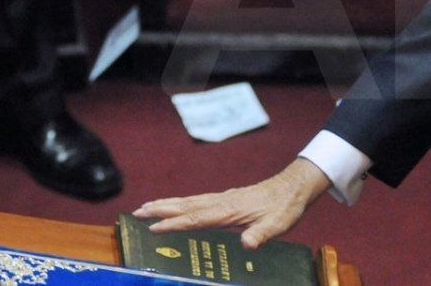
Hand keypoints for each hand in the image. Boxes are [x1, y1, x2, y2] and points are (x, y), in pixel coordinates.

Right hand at [133, 159, 330, 248]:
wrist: (294, 186)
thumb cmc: (286, 206)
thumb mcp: (278, 224)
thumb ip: (261, 234)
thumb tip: (247, 243)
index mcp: (230, 210)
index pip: (197, 218)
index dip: (175, 224)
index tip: (153, 227)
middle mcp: (223, 202)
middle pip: (186, 206)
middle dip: (161, 209)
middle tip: (136, 212)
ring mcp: (223, 198)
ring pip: (189, 201)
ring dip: (167, 204)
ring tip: (146, 206)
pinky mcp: (227, 198)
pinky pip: (198, 200)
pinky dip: (181, 203)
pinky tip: (176, 206)